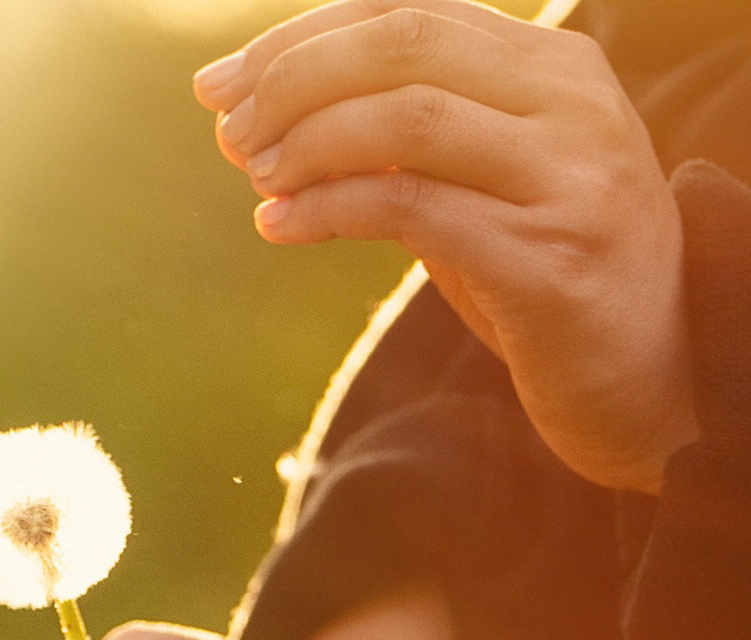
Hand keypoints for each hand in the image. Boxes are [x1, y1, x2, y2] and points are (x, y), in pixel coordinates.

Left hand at [196, 0, 698, 493]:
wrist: (645, 377)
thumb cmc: (540, 270)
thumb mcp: (478, 180)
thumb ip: (401, 137)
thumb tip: (262, 114)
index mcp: (558, 66)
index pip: (408, 13)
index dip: (299, 40)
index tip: (220, 84)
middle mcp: (575, 105)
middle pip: (403, 48)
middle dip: (292, 83)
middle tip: (228, 131)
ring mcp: (570, 178)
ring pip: (404, 120)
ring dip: (306, 145)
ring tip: (256, 179)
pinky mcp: (548, 259)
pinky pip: (410, 209)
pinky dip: (325, 209)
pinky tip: (277, 227)